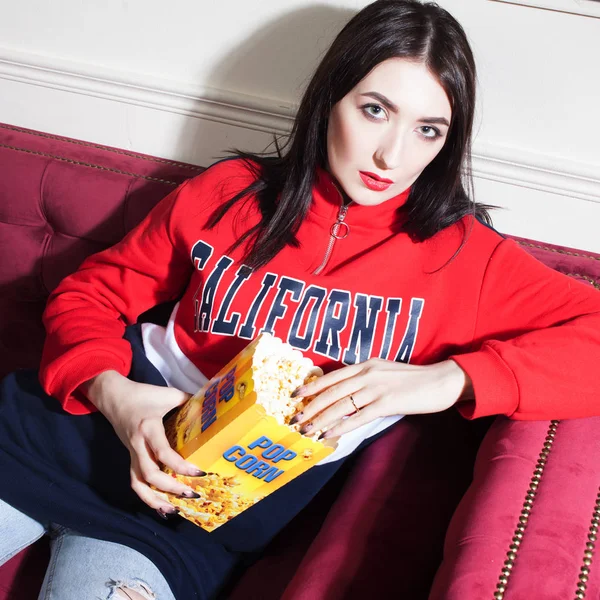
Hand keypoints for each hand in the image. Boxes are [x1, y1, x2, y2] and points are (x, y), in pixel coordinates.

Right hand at [82, 370, 205, 516]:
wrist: (113, 396)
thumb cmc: (142, 394)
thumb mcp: (167, 394)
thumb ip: (188, 399)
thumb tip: (211, 404)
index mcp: (148, 428)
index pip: (163, 453)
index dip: (180, 466)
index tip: (199, 473)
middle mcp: (138, 445)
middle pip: (150, 475)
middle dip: (171, 488)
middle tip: (192, 494)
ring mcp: (132, 453)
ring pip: (138, 483)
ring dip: (155, 499)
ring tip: (174, 511)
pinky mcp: (130, 457)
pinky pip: (135, 481)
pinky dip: (146, 496)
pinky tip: (160, 505)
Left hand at [292, 358, 471, 438]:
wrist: (441, 381)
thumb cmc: (413, 380)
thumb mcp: (384, 372)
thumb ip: (366, 379)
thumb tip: (345, 394)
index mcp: (366, 365)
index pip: (332, 376)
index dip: (312, 386)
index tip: (295, 395)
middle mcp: (367, 373)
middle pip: (332, 391)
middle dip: (311, 407)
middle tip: (295, 419)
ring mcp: (377, 388)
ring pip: (341, 405)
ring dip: (321, 419)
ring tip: (308, 430)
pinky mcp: (387, 403)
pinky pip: (359, 417)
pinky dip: (342, 427)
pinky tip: (330, 435)